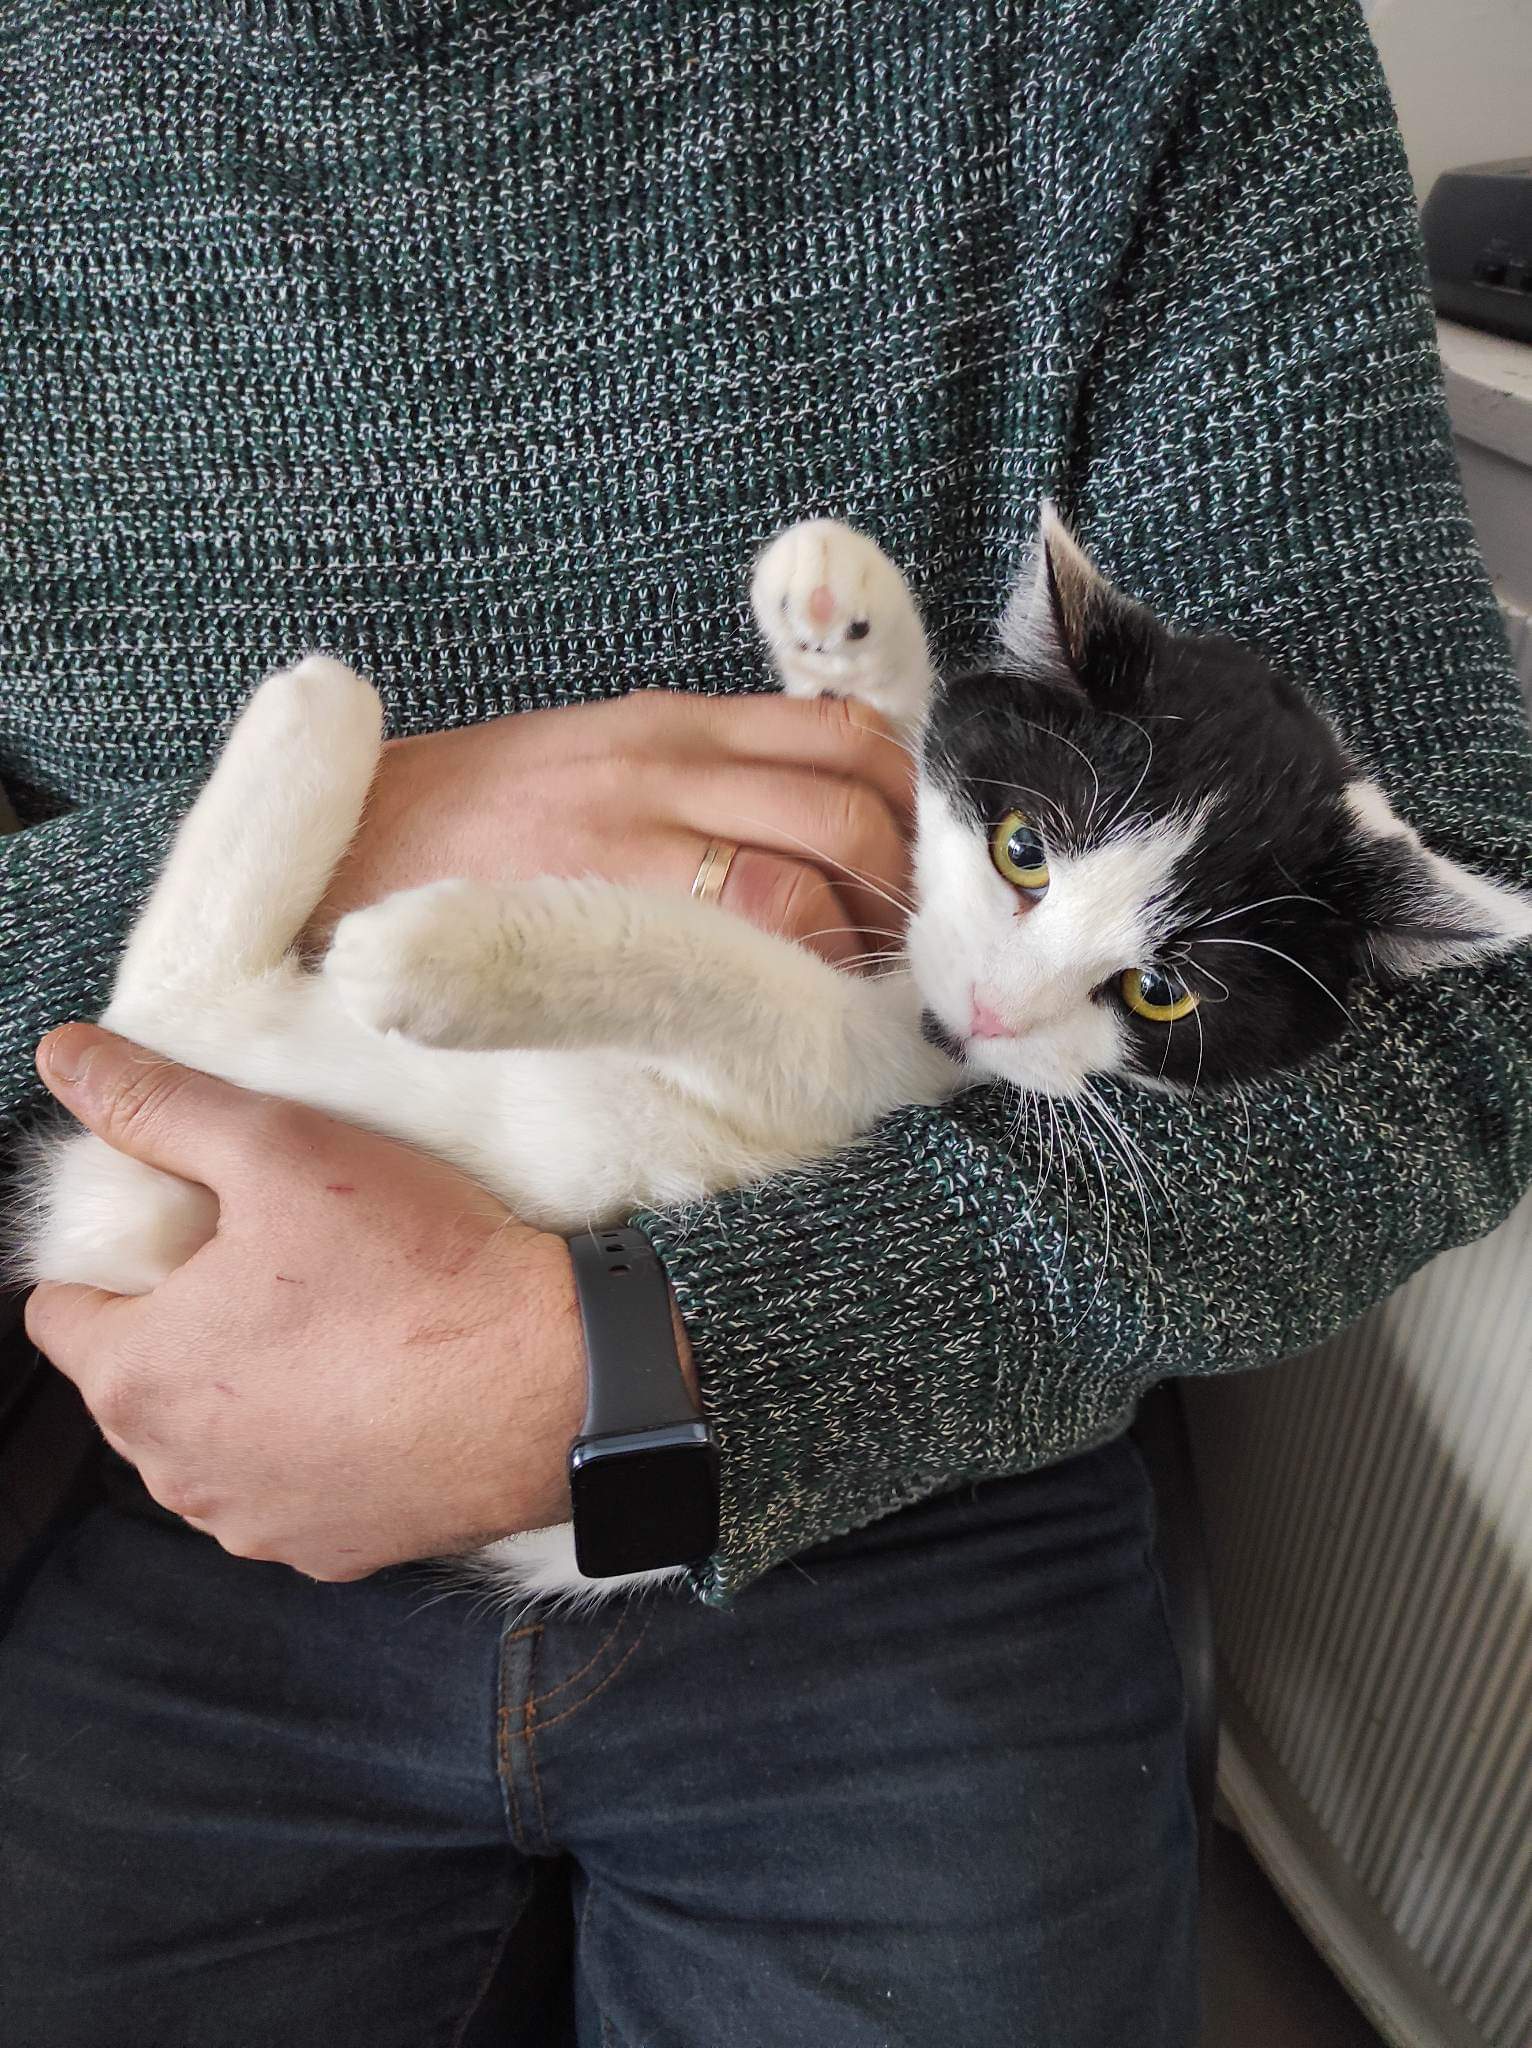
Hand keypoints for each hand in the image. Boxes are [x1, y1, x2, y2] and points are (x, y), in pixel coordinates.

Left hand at [22, 1024, 672, 1578]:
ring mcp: (256, 1523)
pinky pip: (295, 1485)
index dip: (120, 1253)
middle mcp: (177, 1473)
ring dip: (249, 1393)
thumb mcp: (278, 1150)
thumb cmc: (415, 1269)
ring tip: (336, 1325)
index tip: (195, 1223)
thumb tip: (68, 1058)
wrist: (558, 1382)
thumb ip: (159, 1105)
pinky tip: (378, 1391)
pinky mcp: (334, 1552)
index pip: (62, 1310)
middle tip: (278, 1260)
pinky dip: (319, 1445)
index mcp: (137, 1378)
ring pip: (216, 1440)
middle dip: (186, 1321)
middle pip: (141, 1377)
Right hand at [313, 690, 914, 968]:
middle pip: (853, 806)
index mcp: (669, 723)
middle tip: (903, 948)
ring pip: (816, 872)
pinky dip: (804, 971)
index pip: (842, 736)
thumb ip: (695, 780)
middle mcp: (667, 765)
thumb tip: (809, 828)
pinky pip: (752, 933)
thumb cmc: (467, 825)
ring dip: (867, 937)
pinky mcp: (605, 908)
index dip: (907, 804)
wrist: (342, 856)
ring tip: (861, 988)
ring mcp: (637, 837)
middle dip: (905, 885)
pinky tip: (803, 1009)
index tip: (914, 866)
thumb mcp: (587, 760)